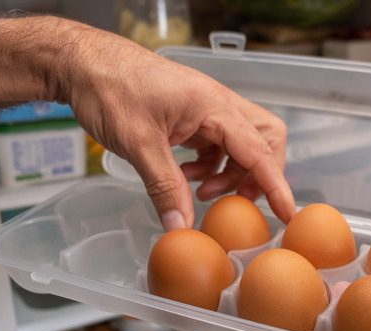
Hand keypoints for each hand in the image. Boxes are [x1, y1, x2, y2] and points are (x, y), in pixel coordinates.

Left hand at [54, 22, 295, 229]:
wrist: (82, 63)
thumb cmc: (110, 88)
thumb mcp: (138, 145)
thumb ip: (165, 188)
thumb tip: (182, 226)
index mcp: (214, 106)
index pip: (259, 150)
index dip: (276, 184)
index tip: (288, 212)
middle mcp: (218, 104)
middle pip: (265, 140)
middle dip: (259, 174)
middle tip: (238, 199)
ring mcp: (205, 108)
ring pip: (241, 144)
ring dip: (230, 173)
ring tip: (200, 192)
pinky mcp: (191, 114)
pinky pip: (217, 144)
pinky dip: (210, 165)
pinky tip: (185, 176)